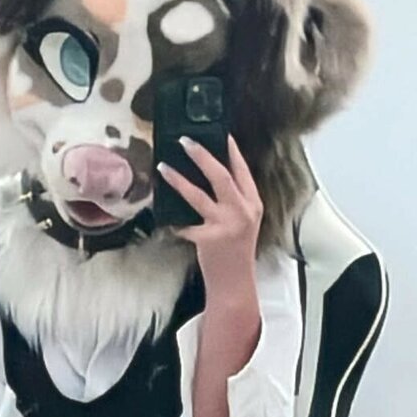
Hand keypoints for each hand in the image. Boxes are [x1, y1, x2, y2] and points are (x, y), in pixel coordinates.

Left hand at [157, 134, 263, 298]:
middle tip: (185, 141)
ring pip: (197, 195)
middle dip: (202, 155)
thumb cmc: (236, 251)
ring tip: (162, 167)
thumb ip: (233, 201)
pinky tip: (162, 211)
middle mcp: (242, 212)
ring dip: (178, 179)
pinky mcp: (207, 239)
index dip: (231, 151)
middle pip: (221, 175)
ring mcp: (225, 225)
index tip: (221, 133)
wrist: (234, 282)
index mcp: (253, 204)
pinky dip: (173, 219)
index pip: (242, 171)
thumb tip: (210, 175)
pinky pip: (184, 223)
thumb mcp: (244, 222)